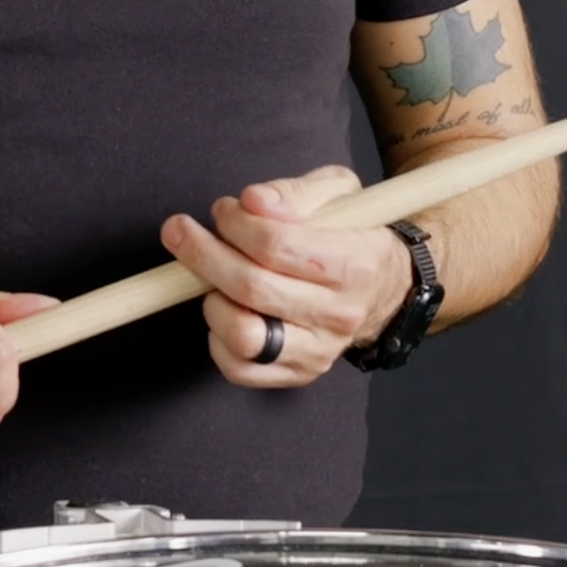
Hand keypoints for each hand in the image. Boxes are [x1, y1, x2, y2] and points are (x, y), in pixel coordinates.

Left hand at [160, 166, 410, 385]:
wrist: (385, 290)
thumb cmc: (353, 234)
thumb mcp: (339, 194)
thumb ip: (295, 192)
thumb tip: (253, 202)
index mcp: (354, 262)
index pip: (277, 245)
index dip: (237, 223)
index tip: (225, 209)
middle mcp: (339, 313)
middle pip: (253, 288)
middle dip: (203, 254)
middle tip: (181, 231)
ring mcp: (318, 351)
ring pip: (244, 335)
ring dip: (212, 298)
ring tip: (212, 276)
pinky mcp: (298, 374)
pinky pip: (239, 369)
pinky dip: (217, 338)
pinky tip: (224, 306)